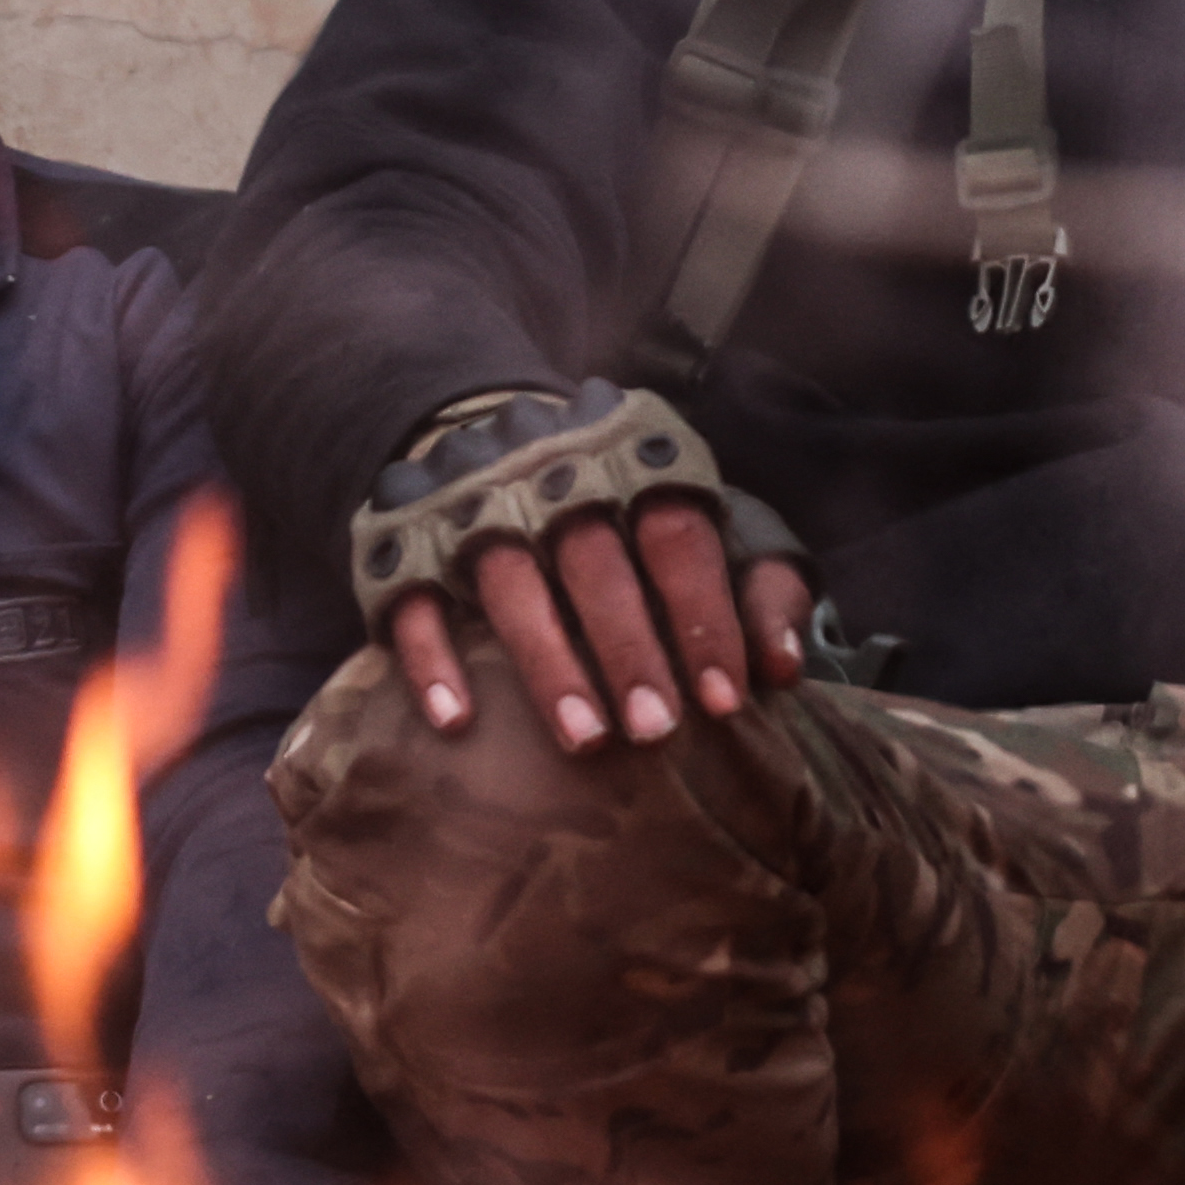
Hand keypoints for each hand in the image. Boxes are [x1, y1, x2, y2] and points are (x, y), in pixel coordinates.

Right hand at [381, 480, 813, 757]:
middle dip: (628, 648)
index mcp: (635, 456)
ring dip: (548, 663)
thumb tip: (781, 670)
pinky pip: (411, 599)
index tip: (725, 701)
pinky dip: (433, 659)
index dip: (703, 614)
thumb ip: (760, 587)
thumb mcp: (709, 528)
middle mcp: (549, 469)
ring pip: (508, 580)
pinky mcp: (403, 542)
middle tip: (657, 732)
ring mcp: (470, 503)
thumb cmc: (630, 516)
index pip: (675, 532)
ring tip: (585, 742)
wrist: (493, 443)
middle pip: (592, 558)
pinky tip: (457, 722)